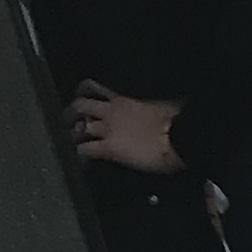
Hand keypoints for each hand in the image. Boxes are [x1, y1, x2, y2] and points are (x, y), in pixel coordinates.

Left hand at [69, 79, 183, 173]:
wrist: (180, 137)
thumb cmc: (178, 120)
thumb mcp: (166, 104)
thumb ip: (157, 103)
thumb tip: (165, 102)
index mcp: (125, 99)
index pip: (97, 90)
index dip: (85, 92)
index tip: (82, 95)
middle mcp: (111, 112)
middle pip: (80, 106)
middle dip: (72, 113)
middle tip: (71, 120)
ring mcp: (108, 130)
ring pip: (78, 129)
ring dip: (74, 135)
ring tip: (75, 143)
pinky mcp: (109, 148)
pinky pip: (85, 151)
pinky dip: (81, 156)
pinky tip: (83, 162)